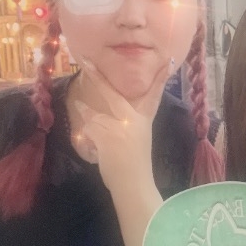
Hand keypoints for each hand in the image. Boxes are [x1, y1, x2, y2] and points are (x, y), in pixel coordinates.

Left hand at [73, 56, 170, 196]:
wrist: (134, 184)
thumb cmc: (136, 166)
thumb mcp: (138, 140)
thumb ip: (127, 125)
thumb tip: (108, 116)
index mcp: (144, 120)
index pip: (153, 95)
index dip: (159, 79)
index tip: (166, 62)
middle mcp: (133, 120)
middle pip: (113, 95)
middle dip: (98, 77)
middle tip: (86, 61)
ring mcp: (120, 127)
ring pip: (95, 115)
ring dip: (86, 112)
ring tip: (79, 105)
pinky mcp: (107, 136)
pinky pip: (89, 128)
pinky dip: (85, 134)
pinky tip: (86, 139)